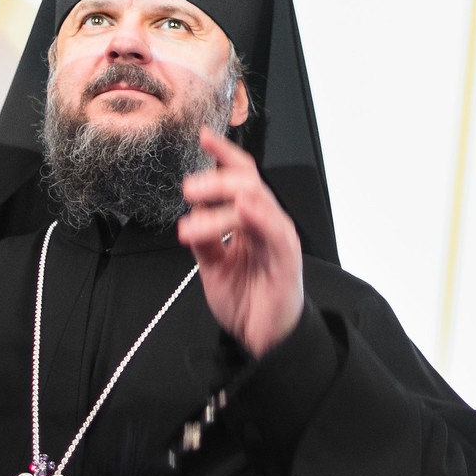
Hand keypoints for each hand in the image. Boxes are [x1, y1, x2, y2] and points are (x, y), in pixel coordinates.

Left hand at [178, 127, 303, 356]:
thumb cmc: (248, 301)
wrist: (264, 338)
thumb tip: (189, 218)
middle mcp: (266, 223)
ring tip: (196, 206)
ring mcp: (278, 237)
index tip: (204, 137)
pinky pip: (275, 230)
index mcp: (250, 222)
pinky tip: (242, 208)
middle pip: (247, 183)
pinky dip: (258, 215)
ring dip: (224, 199)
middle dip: (216, 178)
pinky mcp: (286, 257)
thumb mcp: (214, 267)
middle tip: (189, 188)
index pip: (239, 179)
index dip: (224, 156)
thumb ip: (204, 241)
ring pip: (255, 201)